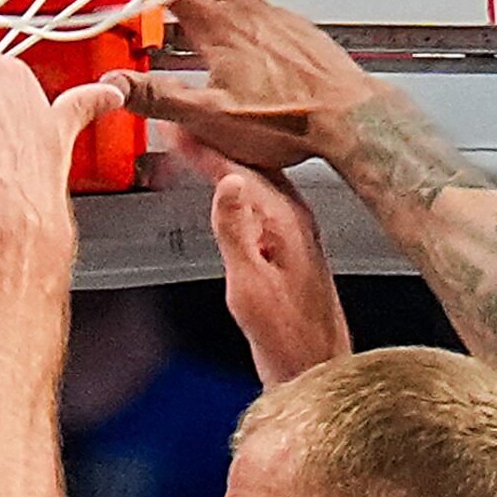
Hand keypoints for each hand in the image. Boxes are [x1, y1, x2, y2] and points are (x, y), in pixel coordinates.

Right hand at [104, 0, 380, 171]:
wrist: (348, 116)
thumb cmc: (289, 120)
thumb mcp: (209, 118)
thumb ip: (159, 99)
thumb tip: (116, 87)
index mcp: (220, 28)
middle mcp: (249, 14)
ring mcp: (279, 19)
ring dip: (216, 3)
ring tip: (204, 16)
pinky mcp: (302, 31)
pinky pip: (267, 13)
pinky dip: (249, 18)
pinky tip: (253, 39)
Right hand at [176, 134, 351, 385]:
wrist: (317, 369)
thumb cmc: (289, 339)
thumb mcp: (251, 285)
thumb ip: (236, 232)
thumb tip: (227, 182)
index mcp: (286, 222)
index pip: (239, 169)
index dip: (205, 147)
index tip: (180, 127)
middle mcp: (295, 221)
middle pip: (251, 167)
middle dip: (216, 145)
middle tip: (184, 126)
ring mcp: (296, 233)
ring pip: (257, 182)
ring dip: (227, 164)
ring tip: (199, 149)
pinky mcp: (292, 249)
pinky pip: (260, 202)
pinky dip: (237, 189)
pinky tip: (229, 191)